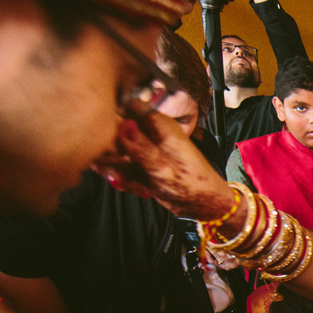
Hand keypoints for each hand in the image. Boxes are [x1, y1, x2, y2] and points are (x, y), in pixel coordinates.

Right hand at [102, 111, 233, 221]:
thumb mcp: (165, 170)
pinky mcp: (141, 163)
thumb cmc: (196, 187)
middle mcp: (152, 133)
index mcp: (161, 126)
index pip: (127, 107)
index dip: (113, 120)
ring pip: (114, 150)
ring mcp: (145, 148)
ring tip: (126, 182)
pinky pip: (121, 166)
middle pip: (115, 129)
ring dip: (115, 168)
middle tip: (117, 170)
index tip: (107, 140)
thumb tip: (124, 126)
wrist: (206, 205)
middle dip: (110, 152)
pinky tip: (138, 189)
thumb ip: (142, 149)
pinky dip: (123, 179)